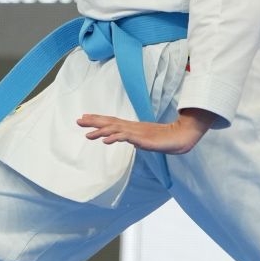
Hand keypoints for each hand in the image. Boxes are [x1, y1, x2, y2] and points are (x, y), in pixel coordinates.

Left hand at [77, 107, 214, 152]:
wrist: (181, 136)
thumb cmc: (166, 139)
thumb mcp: (148, 141)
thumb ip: (139, 140)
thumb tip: (132, 142)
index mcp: (133, 127)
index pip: (112, 121)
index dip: (99, 119)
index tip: (85, 118)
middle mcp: (132, 127)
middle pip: (110, 122)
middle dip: (94, 121)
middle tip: (78, 120)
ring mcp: (137, 132)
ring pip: (115, 129)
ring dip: (101, 130)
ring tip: (88, 134)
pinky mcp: (142, 138)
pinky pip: (126, 137)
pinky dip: (115, 137)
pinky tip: (106, 141)